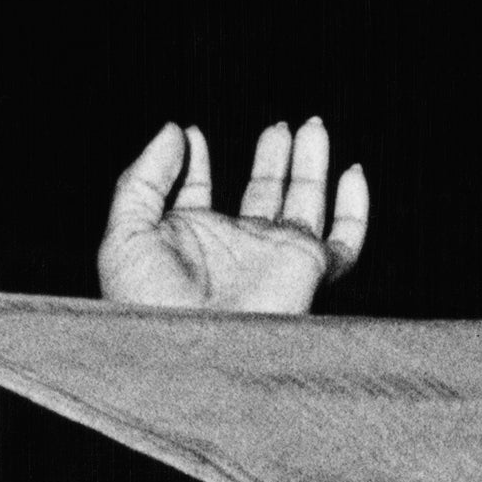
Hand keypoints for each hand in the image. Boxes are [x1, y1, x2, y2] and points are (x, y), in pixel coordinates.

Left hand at [96, 119, 367, 314]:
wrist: (188, 355)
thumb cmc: (148, 307)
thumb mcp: (127, 232)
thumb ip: (147, 177)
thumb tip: (175, 131)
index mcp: (188, 243)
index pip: (197, 196)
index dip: (194, 166)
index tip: (190, 136)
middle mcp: (235, 251)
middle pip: (262, 194)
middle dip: (271, 158)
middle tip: (278, 126)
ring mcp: (274, 259)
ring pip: (304, 204)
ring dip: (309, 164)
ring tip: (311, 126)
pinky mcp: (307, 270)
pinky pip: (345, 241)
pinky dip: (355, 208)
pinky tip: (352, 173)